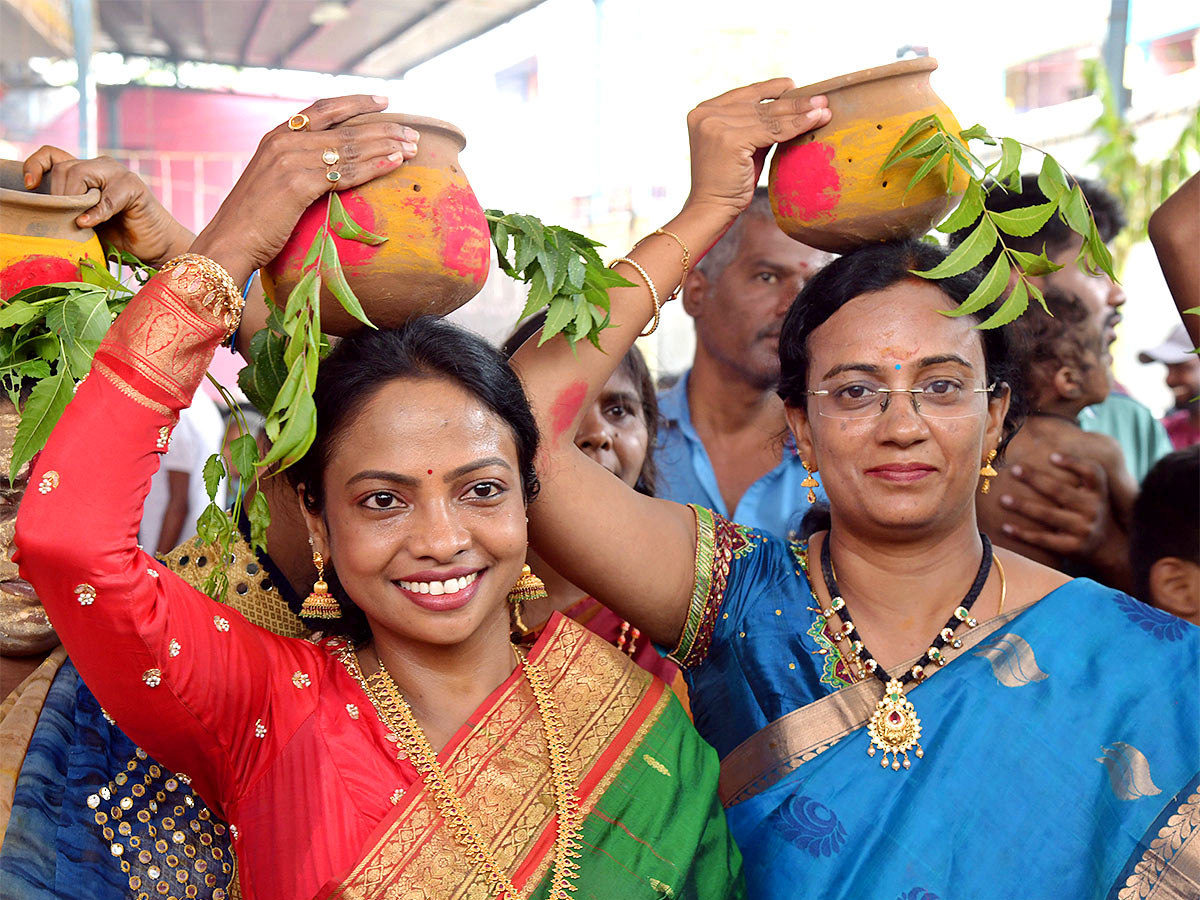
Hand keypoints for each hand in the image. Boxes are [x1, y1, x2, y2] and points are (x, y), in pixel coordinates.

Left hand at [22, 147, 193, 267]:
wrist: (156, 247)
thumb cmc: (120, 238)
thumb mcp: (83, 222)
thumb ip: (66, 210)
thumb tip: (38, 212)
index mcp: (85, 173)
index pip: (51, 156)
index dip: (35, 166)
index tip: (29, 186)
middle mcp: (99, 167)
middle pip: (62, 168)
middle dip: (57, 196)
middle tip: (63, 220)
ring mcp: (117, 173)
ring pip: (78, 173)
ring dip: (74, 201)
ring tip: (79, 223)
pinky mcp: (133, 186)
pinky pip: (105, 197)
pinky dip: (95, 213)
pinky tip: (88, 224)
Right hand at [189, 95, 418, 285]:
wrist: (228, 241)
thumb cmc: (253, 220)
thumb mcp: (273, 182)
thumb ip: (296, 166)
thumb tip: (327, 169)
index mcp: (277, 135)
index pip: (323, 108)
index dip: (356, 102)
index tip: (384, 102)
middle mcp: (284, 141)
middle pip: (344, 128)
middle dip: (383, 128)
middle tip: (412, 132)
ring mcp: (290, 160)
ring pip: (348, 147)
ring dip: (385, 145)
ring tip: (412, 147)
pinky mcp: (297, 183)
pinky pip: (345, 172)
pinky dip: (373, 165)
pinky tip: (394, 162)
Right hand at [683, 79, 830, 224]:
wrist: (711, 210)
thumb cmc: (728, 182)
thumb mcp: (742, 146)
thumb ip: (757, 126)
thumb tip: (791, 109)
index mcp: (704, 111)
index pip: (745, 94)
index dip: (772, 88)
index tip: (794, 85)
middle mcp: (706, 113)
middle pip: (760, 105)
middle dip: (793, 102)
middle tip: (822, 99)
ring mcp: (715, 125)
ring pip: (768, 117)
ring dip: (800, 112)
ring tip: (824, 110)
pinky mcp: (729, 139)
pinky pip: (772, 131)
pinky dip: (796, 126)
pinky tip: (815, 120)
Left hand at [998, 453, 1110, 556]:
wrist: (1105, 545)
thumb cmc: (1088, 509)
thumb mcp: (1091, 492)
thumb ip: (1075, 474)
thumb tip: (1043, 447)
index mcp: (1098, 491)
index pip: (1091, 473)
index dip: (1073, 463)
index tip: (1051, 455)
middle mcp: (1094, 509)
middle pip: (1061, 491)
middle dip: (1035, 479)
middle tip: (1014, 469)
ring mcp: (1084, 529)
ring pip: (1048, 515)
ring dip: (1023, 506)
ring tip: (1002, 498)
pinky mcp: (1073, 548)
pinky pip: (1044, 539)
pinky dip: (1023, 534)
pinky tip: (1005, 527)